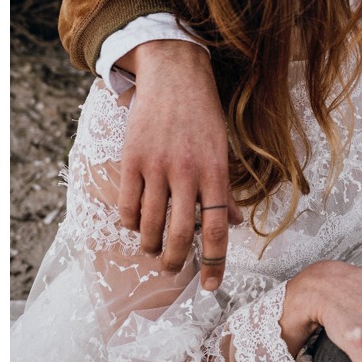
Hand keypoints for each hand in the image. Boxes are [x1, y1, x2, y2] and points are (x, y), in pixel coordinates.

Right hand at [118, 40, 241, 290]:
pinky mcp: (132, 158)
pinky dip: (131, 222)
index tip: (210, 287)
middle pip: (179, 234)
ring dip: (150, 245)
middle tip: (171, 270)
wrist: (174, 74)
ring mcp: (157, 166)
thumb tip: (233, 224)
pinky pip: (128, 204)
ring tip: (152, 250)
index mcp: (215, 173)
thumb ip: (224, 189)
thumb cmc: (203, 113)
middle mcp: (186, 172)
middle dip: (175, 261)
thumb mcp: (222, 149)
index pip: (215, 230)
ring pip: (150, 224)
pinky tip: (135, 225)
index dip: (213, 264)